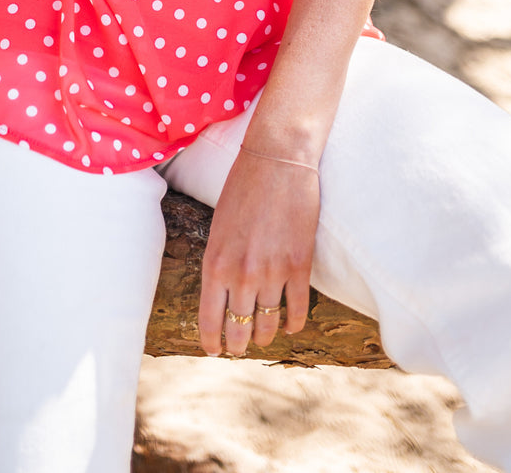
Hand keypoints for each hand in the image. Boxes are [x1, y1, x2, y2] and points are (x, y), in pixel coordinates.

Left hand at [197, 149, 319, 357]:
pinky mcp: (300, 265)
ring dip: (265, 334)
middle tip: (240, 347)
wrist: (277, 160)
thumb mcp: (218, 227)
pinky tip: (290, 324)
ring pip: (268, 323)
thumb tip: (221, 293)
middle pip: (239, 328)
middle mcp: (242, 274)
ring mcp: (273, 272)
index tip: (215, 350)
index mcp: (215, 263)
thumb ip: (220, 262)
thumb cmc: (242, 187)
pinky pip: (298, 309)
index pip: (210, 319)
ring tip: (263, 335)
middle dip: (239, 343)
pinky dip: (294, 322)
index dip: (212, 341)